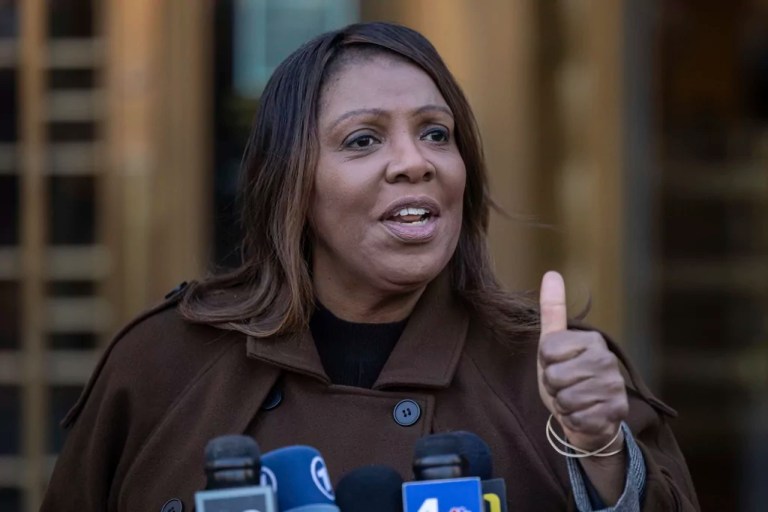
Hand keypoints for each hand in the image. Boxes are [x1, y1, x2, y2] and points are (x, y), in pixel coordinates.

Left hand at [537, 271, 627, 451]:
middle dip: (553, 387)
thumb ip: (552, 311)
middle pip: (554, 376)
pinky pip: (577, 418)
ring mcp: (615, 386)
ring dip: (563, 405)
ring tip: (575, 401)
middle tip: (566, 387)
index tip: (557, 365)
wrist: (588, 417)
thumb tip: (552, 273)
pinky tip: (584, 416)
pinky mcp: (617, 412)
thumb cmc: (567, 378)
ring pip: (565, 399)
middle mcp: (607, 359)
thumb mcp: (552, 345)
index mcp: (592, 340)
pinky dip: (574, 421)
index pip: (546, 350)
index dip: (545, 364)